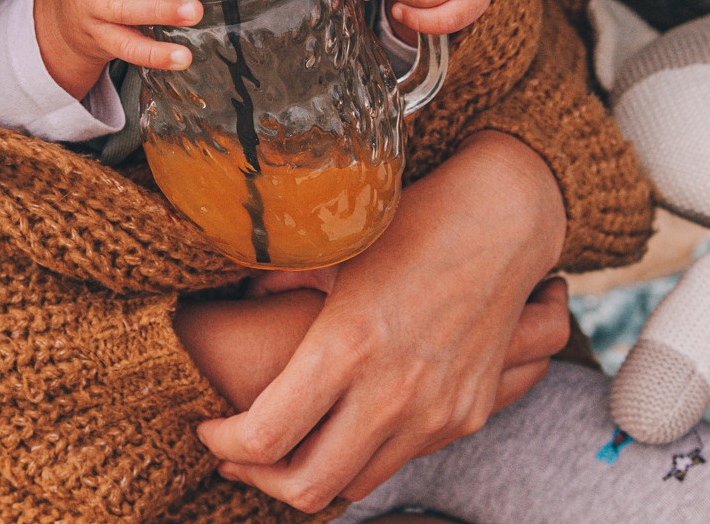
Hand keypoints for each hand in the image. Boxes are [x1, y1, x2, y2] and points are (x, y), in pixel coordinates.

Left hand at [195, 132, 568, 513]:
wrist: (500, 222)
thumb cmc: (410, 222)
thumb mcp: (335, 247)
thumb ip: (280, 280)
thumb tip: (242, 299)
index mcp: (347, 345)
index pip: (266, 435)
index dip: (224, 444)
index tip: (209, 428)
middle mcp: (391, 392)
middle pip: (307, 487)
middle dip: (258, 480)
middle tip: (238, 456)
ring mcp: (434, 413)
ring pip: (356, 485)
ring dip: (314, 474)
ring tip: (287, 445)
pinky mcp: (466, 416)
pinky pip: (402, 459)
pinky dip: (364, 454)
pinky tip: (346, 422)